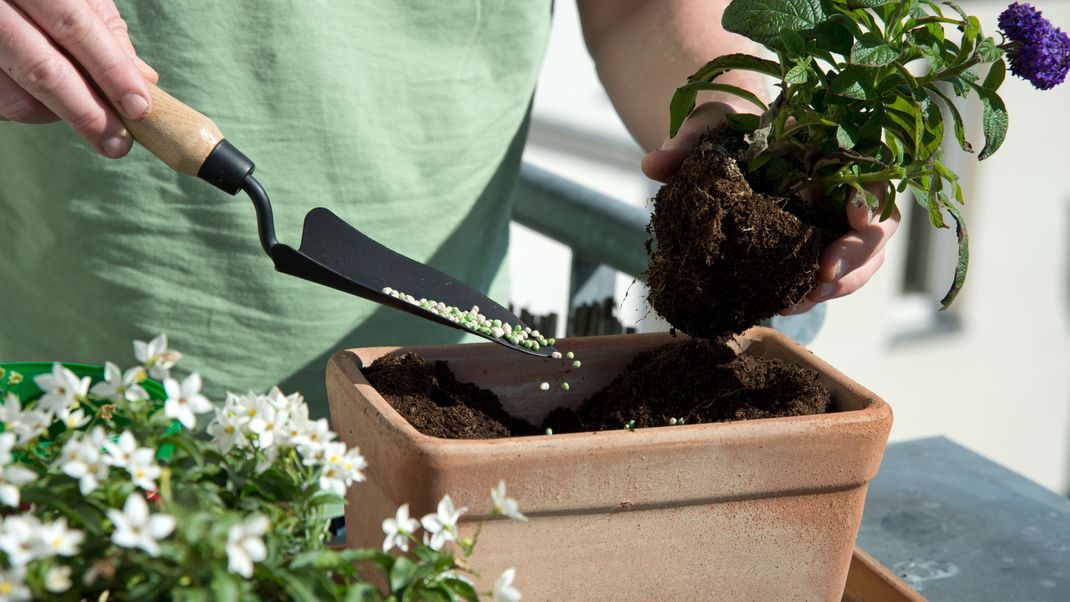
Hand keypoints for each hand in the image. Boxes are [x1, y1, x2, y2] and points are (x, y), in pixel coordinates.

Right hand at [0, 0, 157, 156]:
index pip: (74, 26)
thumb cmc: (45, 1)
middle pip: (42, 69)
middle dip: (87, 112)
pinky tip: (44, 102)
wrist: (4, 3)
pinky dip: (30, 112)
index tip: (139, 107)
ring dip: (57, 116)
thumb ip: (107, 34)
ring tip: (82, 111)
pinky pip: (2, 105)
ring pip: (18, 97)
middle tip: (118, 144)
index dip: (110, 70)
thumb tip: (144, 78)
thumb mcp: (78, 1)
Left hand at [641, 101, 900, 313]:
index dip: (870, 195)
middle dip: (856, 255)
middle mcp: (846, 185)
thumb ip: (689, 142)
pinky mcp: (817, 245)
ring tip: (800, 301)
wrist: (723, 146)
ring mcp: (837, 219)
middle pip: (878, 224)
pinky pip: (831, 273)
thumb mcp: (709, 126)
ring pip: (863, 257)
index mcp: (834, 146)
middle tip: (825, 276)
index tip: (854, 215)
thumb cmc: (727, 128)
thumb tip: (652, 166)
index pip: (872, 169)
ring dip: (839, 283)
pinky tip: (786, 304)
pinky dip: (814, 291)